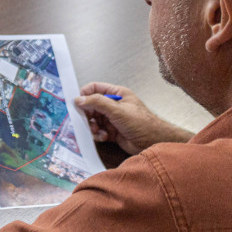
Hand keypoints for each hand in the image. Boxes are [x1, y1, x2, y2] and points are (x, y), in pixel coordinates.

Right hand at [75, 82, 193, 154]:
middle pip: (91, 106)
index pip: (95, 88)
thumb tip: (79, 99)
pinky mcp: (112, 131)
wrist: (154, 143)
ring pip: (93, 120)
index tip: (77, 104)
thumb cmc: (142, 123)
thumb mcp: (117, 110)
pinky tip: (104, 137)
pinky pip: (98, 131)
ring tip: (97, 131)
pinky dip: (98, 134)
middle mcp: (113, 105)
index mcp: (117, 94)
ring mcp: (112, 118)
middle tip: (87, 121)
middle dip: (88, 114)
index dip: (85, 95)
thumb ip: (97, 103)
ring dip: (92, 126)